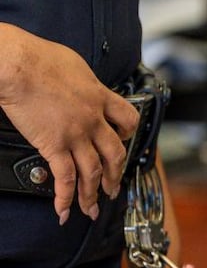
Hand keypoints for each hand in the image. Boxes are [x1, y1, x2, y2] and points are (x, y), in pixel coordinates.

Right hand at [0, 24, 138, 223]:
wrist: (18, 64)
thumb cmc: (39, 58)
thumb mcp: (75, 65)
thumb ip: (84, 82)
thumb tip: (82, 84)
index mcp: (101, 97)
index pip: (128, 118)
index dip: (128, 132)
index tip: (125, 140)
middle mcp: (93, 119)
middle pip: (115, 153)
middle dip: (116, 175)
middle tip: (115, 187)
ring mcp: (75, 135)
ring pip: (94, 171)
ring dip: (94, 193)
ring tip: (93, 207)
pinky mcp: (54, 145)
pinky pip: (65, 178)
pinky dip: (66, 197)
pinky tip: (64, 210)